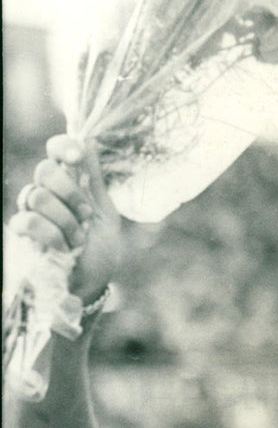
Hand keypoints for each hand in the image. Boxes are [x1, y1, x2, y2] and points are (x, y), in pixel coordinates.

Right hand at [9, 135, 121, 302]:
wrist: (92, 286)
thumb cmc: (100, 253)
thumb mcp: (106, 215)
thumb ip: (95, 181)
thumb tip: (90, 140)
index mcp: (69, 184)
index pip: (56, 150)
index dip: (63, 146)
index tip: (78, 156)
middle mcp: (48, 193)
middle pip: (45, 170)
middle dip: (70, 194)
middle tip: (85, 217)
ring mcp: (32, 212)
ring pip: (37, 195)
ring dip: (65, 221)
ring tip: (77, 240)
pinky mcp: (21, 234)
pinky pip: (27, 220)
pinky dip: (51, 234)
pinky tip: (63, 248)